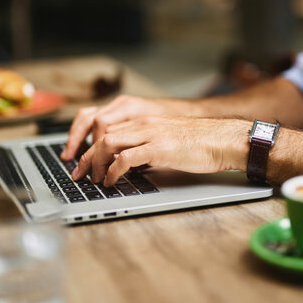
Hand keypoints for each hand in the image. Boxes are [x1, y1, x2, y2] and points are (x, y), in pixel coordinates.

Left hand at [70, 116, 251, 185]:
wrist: (222, 140)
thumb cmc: (200, 144)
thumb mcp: (167, 142)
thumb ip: (147, 149)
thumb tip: (131, 166)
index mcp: (145, 121)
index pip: (107, 129)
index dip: (91, 146)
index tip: (85, 162)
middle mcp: (143, 123)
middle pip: (102, 136)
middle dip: (87, 157)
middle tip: (80, 175)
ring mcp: (150, 133)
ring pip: (108, 144)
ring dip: (97, 164)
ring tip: (95, 180)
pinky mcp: (158, 147)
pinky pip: (125, 159)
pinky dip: (113, 172)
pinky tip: (112, 181)